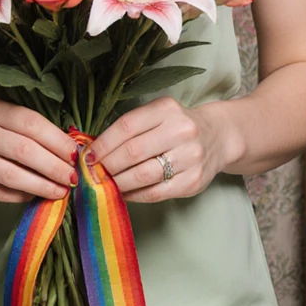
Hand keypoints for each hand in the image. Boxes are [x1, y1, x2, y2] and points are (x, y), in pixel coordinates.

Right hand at [0, 96, 78, 203]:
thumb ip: (25, 126)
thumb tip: (66, 148)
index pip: (30, 124)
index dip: (57, 140)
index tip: (75, 154)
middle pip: (25, 152)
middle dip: (55, 167)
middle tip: (73, 177)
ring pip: (13, 176)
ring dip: (42, 186)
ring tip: (61, 190)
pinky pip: (0, 192)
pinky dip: (22, 196)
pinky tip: (36, 194)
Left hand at [85, 97, 240, 203]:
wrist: (218, 137)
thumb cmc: (177, 125)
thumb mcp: (158, 114)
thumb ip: (130, 128)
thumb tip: (94, 150)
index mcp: (167, 109)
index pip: (127, 126)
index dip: (103, 143)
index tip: (87, 155)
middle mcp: (181, 131)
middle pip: (133, 152)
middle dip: (106, 165)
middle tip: (90, 174)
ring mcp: (189, 157)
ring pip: (143, 175)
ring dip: (117, 182)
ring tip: (103, 185)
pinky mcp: (193, 181)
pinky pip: (156, 193)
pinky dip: (135, 195)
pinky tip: (123, 193)